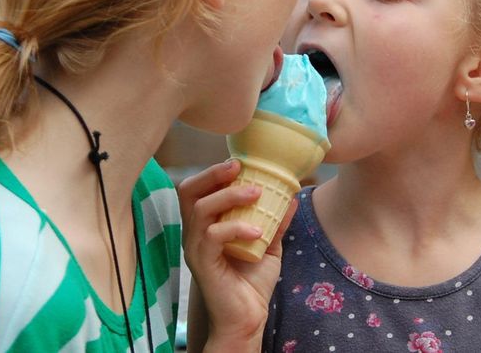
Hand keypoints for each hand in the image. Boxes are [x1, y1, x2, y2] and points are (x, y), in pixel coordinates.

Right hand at [179, 159, 296, 349]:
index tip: (241, 162)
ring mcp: (195, 248)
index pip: (198, 189)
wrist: (247, 319)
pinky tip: (257, 231)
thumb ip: (276, 221)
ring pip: (200, 209)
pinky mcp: (201, 264)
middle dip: (212, 174)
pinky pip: (212, 237)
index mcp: (205, 225)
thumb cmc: (252, 284)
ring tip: (257, 193)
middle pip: (188, 191)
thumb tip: (292, 195)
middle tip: (238, 166)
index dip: (214, 172)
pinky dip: (235, 228)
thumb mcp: (269, 246)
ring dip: (229, 196)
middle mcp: (194, 234)